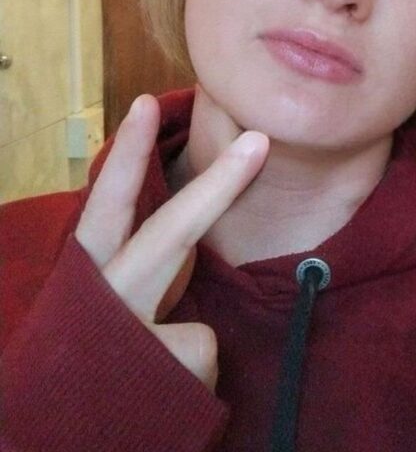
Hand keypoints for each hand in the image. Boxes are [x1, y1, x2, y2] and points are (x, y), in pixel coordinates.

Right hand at [75, 95, 268, 390]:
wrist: (51, 438)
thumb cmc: (91, 359)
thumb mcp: (108, 307)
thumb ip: (144, 270)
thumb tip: (192, 239)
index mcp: (90, 276)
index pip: (108, 206)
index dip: (126, 155)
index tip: (146, 103)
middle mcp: (104, 300)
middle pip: (169, 234)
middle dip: (217, 186)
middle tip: (258, 141)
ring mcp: (127, 340)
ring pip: (199, 327)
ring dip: (186, 353)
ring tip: (148, 382)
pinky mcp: (156, 378)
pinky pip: (203, 359)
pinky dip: (192, 379)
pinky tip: (161, 396)